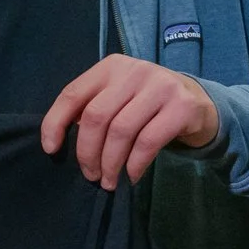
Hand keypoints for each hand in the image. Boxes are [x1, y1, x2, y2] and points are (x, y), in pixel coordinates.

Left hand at [41, 56, 219, 187]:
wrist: (197, 101)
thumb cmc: (145, 103)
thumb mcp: (117, 96)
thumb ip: (92, 107)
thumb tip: (59, 139)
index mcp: (110, 67)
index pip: (72, 94)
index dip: (56, 123)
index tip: (51, 149)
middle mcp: (133, 71)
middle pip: (96, 116)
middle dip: (87, 152)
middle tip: (90, 175)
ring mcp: (159, 86)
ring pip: (121, 131)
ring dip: (110, 163)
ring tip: (109, 181)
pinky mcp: (181, 106)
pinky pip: (148, 142)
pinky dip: (135, 164)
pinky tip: (132, 175)